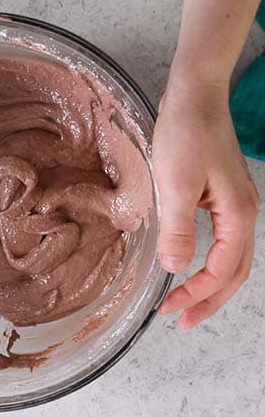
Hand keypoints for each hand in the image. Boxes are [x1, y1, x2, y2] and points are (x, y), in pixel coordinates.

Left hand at [153, 76, 258, 328]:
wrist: (194, 95)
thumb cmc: (186, 133)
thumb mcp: (175, 181)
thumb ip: (177, 227)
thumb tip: (176, 268)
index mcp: (238, 216)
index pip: (223, 271)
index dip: (198, 294)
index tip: (171, 310)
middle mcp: (244, 214)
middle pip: (235, 272)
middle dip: (210, 299)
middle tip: (182, 321)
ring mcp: (236, 205)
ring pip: (232, 258)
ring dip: (210, 283)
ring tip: (186, 302)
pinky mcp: (223, 195)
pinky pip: (223, 240)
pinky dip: (210, 260)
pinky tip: (190, 262)